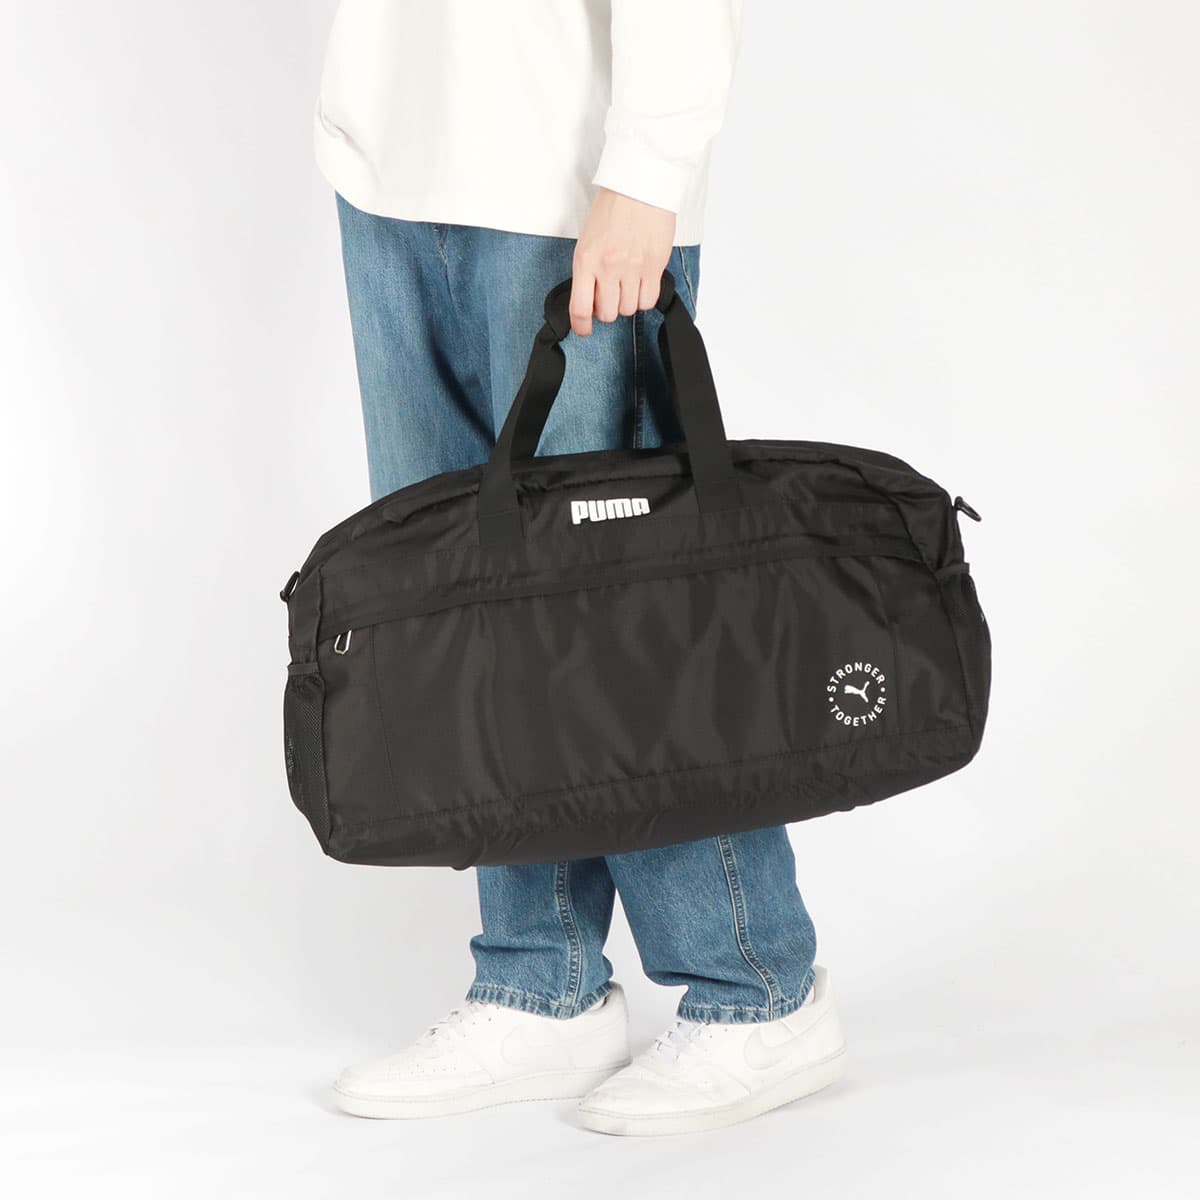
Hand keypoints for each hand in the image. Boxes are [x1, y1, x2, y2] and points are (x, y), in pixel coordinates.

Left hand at [569, 188, 676, 335]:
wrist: (639, 185)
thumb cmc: (612, 209)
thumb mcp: (587, 239)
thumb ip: (588, 270)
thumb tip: (591, 299)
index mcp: (586, 260)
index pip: (580, 308)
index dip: (581, 326)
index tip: (584, 329)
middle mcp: (608, 268)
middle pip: (607, 313)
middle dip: (608, 308)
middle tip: (611, 294)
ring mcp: (633, 268)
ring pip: (629, 309)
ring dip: (627, 302)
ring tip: (628, 283)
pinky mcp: (654, 266)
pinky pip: (649, 300)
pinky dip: (645, 298)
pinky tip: (642, 284)